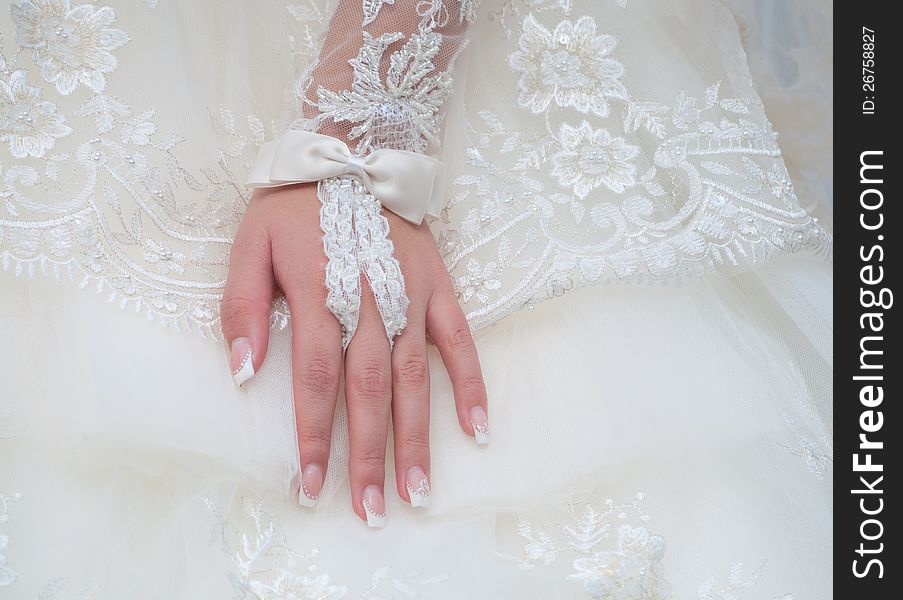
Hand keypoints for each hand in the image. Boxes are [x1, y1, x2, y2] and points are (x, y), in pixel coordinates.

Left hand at [221, 183, 488, 525]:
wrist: (350, 153)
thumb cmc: (294, 206)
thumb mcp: (250, 245)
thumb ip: (241, 309)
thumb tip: (244, 373)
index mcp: (321, 296)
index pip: (316, 381)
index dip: (315, 436)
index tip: (310, 484)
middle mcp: (371, 304)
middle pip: (369, 392)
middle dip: (368, 455)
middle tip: (370, 510)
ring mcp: (411, 297)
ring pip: (414, 379)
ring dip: (416, 438)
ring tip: (417, 490)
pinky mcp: (439, 288)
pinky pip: (460, 342)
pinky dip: (469, 385)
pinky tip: (476, 428)